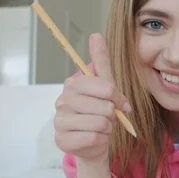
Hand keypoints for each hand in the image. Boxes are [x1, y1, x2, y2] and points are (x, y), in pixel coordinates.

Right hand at [53, 33, 130, 164]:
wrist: (94, 143)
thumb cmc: (100, 113)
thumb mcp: (105, 87)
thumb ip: (101, 62)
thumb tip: (95, 34)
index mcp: (72, 85)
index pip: (103, 86)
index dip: (116, 96)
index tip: (119, 103)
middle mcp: (62, 101)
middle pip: (103, 107)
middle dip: (111, 115)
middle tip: (106, 118)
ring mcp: (59, 121)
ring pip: (99, 123)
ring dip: (107, 128)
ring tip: (101, 128)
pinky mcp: (62, 140)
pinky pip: (93, 138)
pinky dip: (101, 140)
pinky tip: (95, 138)